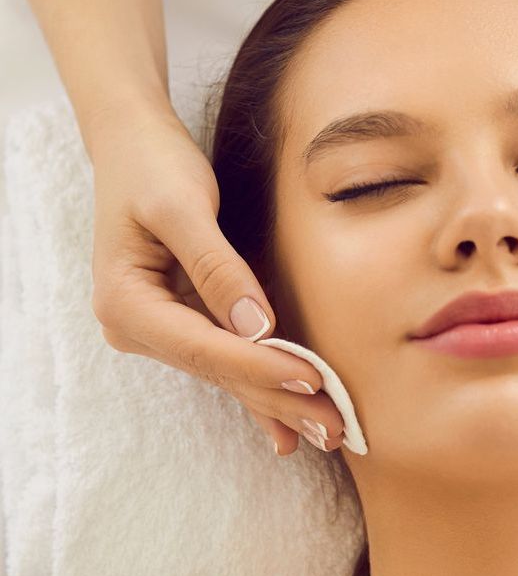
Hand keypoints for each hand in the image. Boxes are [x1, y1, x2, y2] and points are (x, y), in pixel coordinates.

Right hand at [87, 103, 345, 453]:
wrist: (130, 143)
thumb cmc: (153, 164)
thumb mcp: (182, 204)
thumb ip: (216, 265)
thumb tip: (255, 325)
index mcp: (125, 302)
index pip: (204, 347)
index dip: (261, 366)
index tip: (314, 380)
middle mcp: (136, 327)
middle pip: (218, 371)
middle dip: (278, 400)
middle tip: (335, 428)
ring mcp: (157, 329)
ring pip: (225, 372)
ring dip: (276, 402)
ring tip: (326, 432)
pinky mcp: (181, 321)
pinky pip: (225, 359)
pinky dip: (258, 386)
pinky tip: (285, 428)